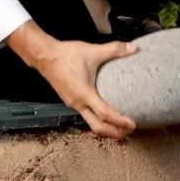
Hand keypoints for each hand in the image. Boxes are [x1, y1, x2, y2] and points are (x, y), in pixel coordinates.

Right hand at [7, 24, 137, 137]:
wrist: (45, 56)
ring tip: (122, 126)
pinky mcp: (71, 102)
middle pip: (98, 127)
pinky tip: (107, 115)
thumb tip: (135, 48)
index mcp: (84, 94)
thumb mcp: (92, 51)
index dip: (119, 121)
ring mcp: (73, 104)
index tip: (133, 124)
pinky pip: (87, 116)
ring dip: (107, 128)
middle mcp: (78, 104)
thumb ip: (114, 50)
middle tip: (131, 131)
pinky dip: (99, 120)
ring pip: (91, 123)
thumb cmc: (67, 55)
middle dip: (115, 132)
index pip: (104, 114)